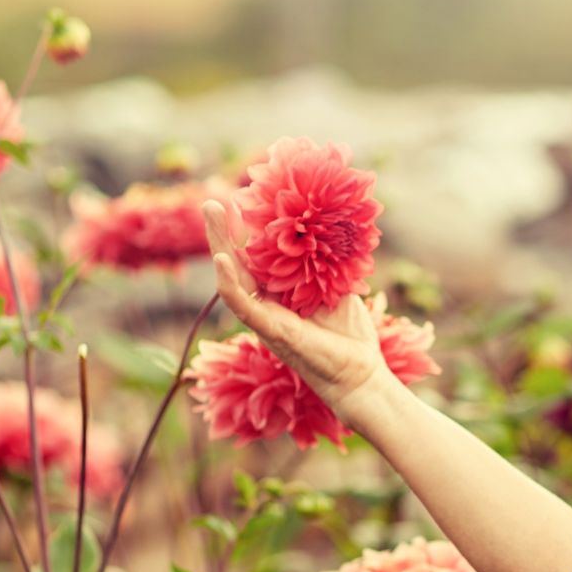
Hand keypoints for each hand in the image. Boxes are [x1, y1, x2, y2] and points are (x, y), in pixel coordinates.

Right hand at [202, 200, 392, 424]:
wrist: (360, 374)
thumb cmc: (349, 336)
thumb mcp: (339, 288)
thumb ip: (327, 263)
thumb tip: (328, 230)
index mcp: (281, 292)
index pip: (257, 255)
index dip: (249, 229)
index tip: (245, 198)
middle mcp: (266, 303)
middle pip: (238, 262)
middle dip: (224, 231)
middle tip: (212, 199)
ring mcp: (264, 317)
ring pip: (232, 278)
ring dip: (219, 244)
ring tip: (211, 213)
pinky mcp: (270, 332)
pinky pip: (243, 305)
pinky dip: (230, 283)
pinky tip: (222, 260)